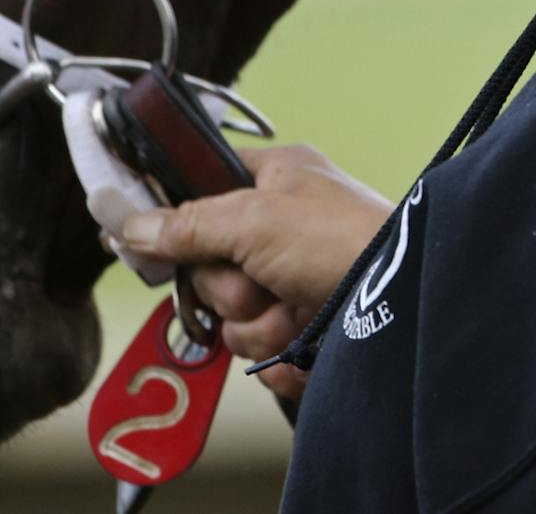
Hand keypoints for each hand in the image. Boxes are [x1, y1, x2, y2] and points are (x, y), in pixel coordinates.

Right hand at [120, 144, 391, 398]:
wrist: (405, 303)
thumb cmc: (344, 238)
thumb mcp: (255, 218)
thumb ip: (188, 224)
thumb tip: (130, 226)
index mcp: (276, 180)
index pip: (203, 192)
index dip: (177, 222)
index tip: (147, 243)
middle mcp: (284, 228)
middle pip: (211, 271)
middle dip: (233, 289)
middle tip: (264, 279)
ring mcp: (296, 281)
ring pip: (234, 319)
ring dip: (260, 325)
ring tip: (299, 309)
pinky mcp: (309, 328)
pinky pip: (264, 355)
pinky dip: (284, 354)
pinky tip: (311, 338)